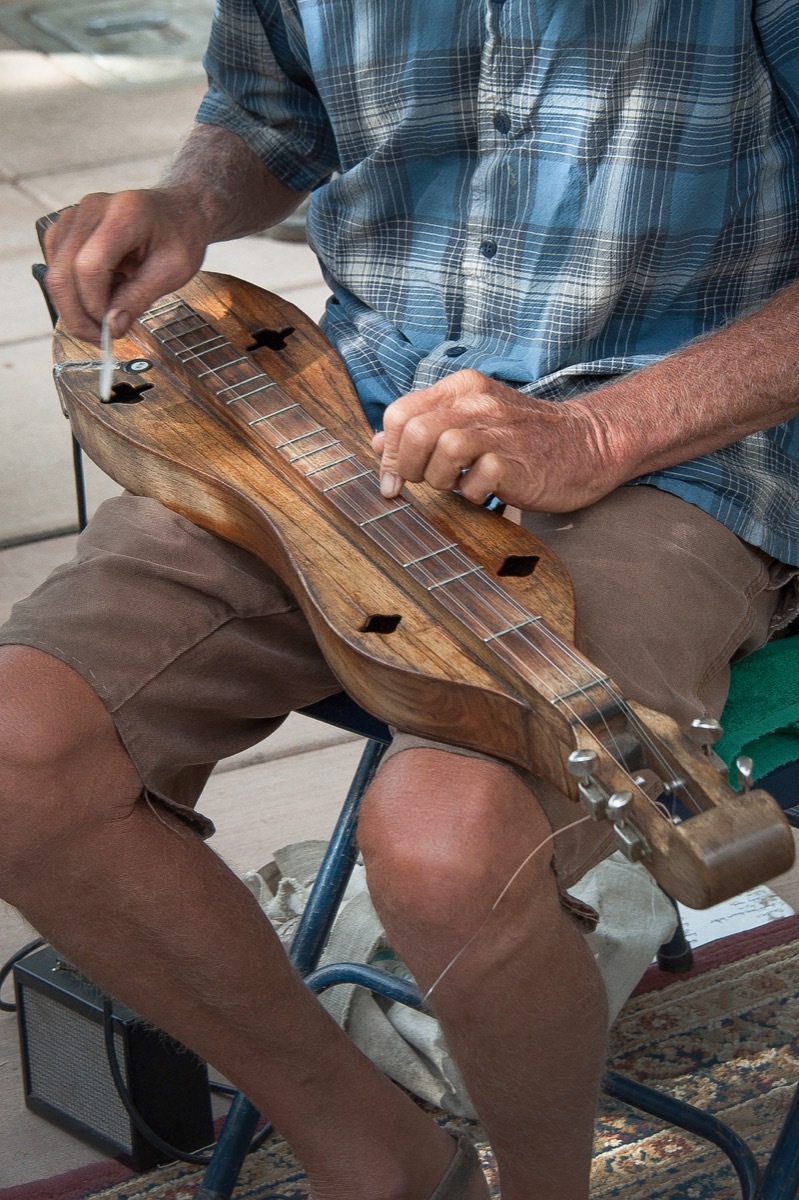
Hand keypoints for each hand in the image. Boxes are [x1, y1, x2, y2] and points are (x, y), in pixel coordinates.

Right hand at [44, 188, 210, 344]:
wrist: (177, 211)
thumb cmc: (180, 236)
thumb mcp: (173, 271)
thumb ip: (139, 298)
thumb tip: (111, 328)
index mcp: (123, 214)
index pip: (89, 266)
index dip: (95, 305)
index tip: (112, 329)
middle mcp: (91, 209)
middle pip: (63, 272)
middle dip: (78, 315)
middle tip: (101, 338)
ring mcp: (74, 217)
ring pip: (55, 273)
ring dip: (75, 306)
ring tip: (108, 315)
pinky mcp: (67, 229)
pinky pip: (57, 268)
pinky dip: (74, 292)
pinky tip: (101, 295)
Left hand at [372, 370, 622, 512]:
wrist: (586, 445)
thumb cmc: (523, 438)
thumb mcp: (471, 419)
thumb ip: (425, 426)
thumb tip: (376, 444)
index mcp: (462, 388)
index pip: (400, 412)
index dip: (389, 449)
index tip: (394, 475)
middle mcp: (477, 403)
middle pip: (414, 432)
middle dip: (408, 467)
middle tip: (423, 482)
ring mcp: (498, 431)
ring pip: (440, 451)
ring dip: (439, 480)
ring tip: (457, 484)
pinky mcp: (516, 463)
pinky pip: (474, 481)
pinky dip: (471, 495)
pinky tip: (483, 492)